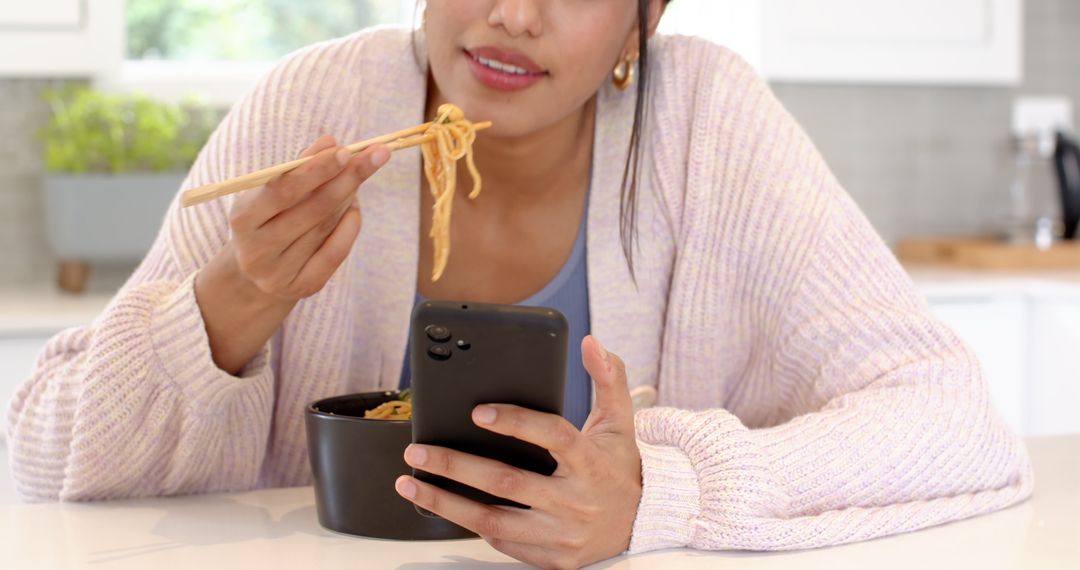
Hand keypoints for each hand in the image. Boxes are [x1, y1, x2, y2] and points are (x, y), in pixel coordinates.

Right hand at [195, 135, 388, 373]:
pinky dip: (349, 226)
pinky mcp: (303, 288)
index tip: (345, 149)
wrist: (254, 275)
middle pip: (312, 209)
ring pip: (326, 227)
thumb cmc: (267, 220)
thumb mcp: (270, 193)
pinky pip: (336, 253)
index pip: (284, 190)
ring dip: (350, 196)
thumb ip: (298, 167)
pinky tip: (355, 208)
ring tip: (363, 171)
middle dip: (347, 178)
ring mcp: (280, 273)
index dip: (316, 169)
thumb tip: (331, 141)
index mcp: (243, 219)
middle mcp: (258, 250)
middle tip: (375, 155)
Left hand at [395, 336, 642, 569]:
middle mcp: (575, 500)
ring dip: (446, 502)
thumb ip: (609, 378)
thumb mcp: (620, 421)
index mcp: (590, 461)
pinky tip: (445, 505)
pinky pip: (502, 541)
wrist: (641, 524)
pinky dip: (470, 523)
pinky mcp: (551, 558)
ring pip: (493, 519)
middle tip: (418, 450)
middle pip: (506, 482)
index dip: (515, 423)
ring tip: (412, 484)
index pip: (552, 436)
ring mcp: (561, 533)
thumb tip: (591, 343)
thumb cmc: (618, 467)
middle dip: (455, 464)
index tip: (478, 412)